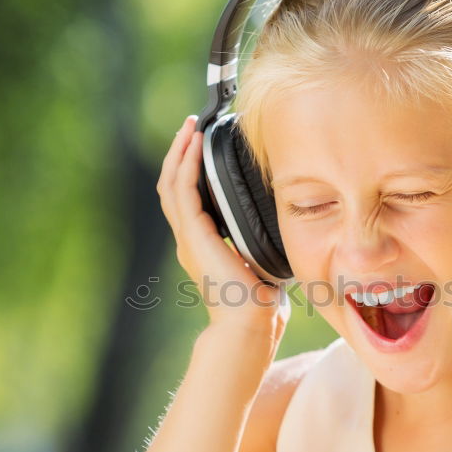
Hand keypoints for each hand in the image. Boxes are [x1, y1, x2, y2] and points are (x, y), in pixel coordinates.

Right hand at [156, 115, 289, 343]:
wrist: (249, 325)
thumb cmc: (260, 303)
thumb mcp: (260, 261)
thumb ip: (259, 241)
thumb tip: (280, 221)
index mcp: (202, 245)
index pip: (187, 198)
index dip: (190, 169)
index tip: (201, 144)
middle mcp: (189, 240)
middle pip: (173, 185)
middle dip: (181, 153)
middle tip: (191, 126)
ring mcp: (188, 238)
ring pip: (172, 183)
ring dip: (180, 152)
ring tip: (190, 128)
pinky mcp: (194, 236)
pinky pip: (184, 190)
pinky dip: (187, 164)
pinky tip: (196, 146)